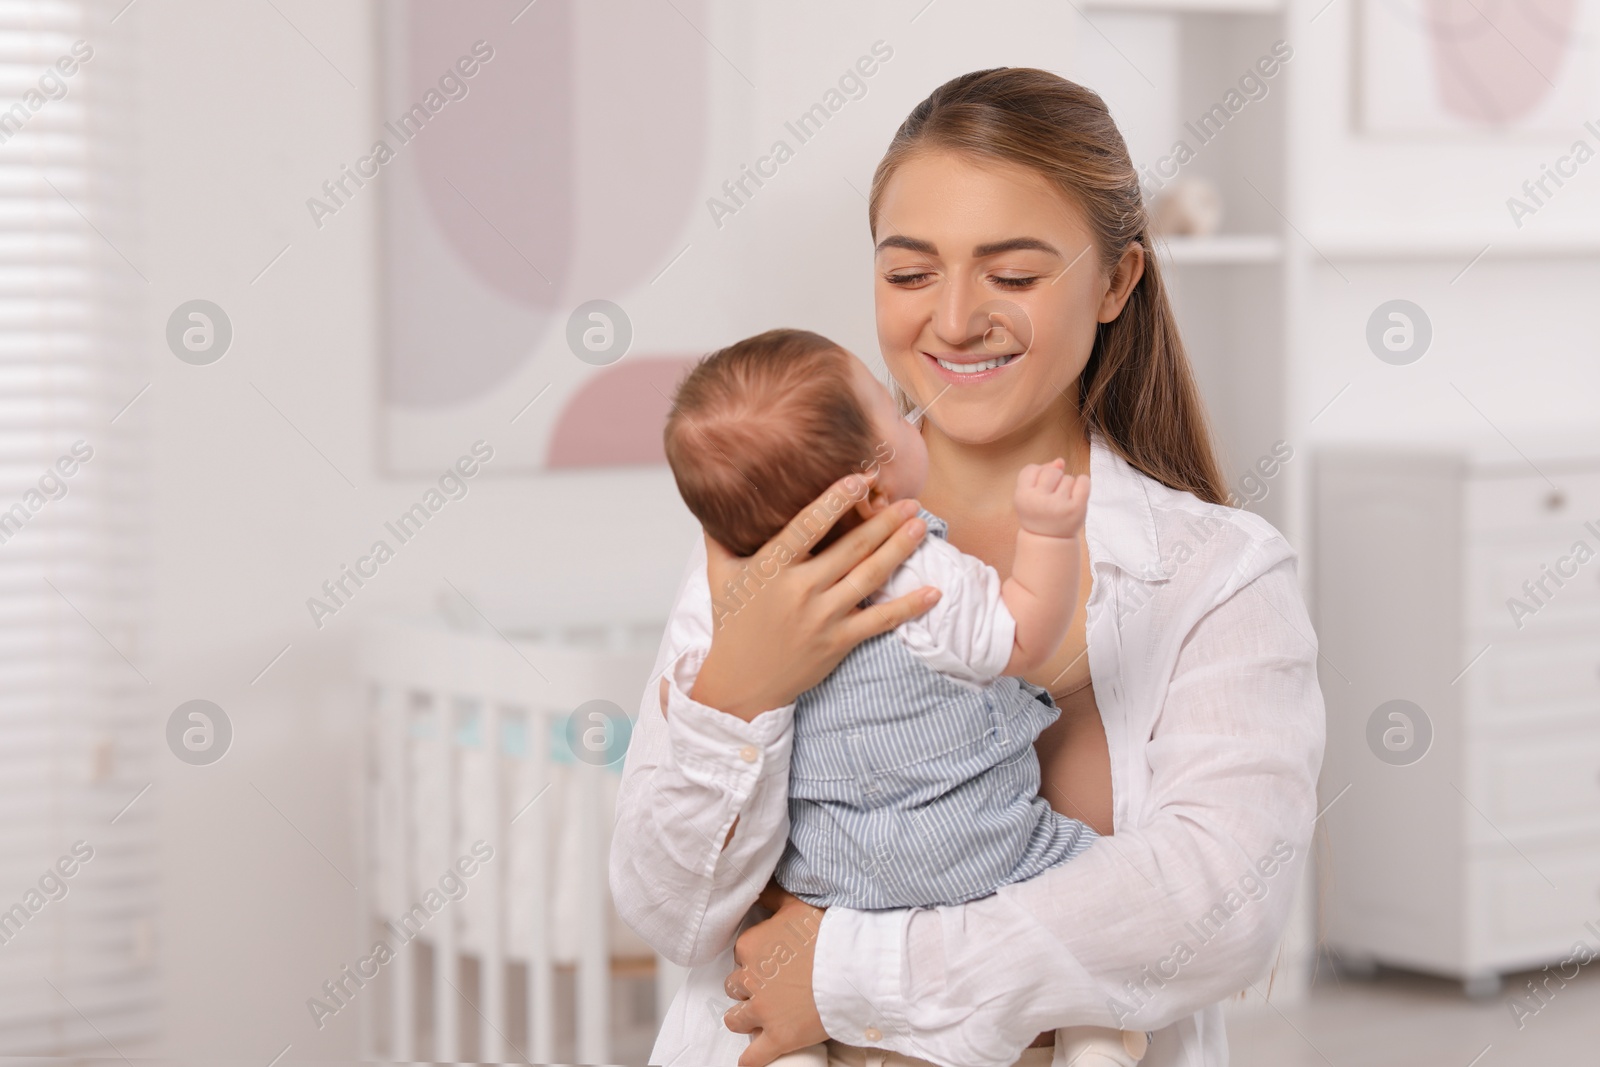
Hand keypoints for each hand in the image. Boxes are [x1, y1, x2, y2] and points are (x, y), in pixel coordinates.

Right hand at [692, 473, 940, 719]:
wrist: (741, 682)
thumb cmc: (732, 624)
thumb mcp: (719, 576)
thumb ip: (719, 536)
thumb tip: (714, 500)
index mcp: (771, 568)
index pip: (806, 526)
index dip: (835, 500)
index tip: (860, 479)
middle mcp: (799, 589)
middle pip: (850, 548)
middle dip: (884, 521)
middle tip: (910, 501)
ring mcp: (821, 617)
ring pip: (869, 576)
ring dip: (899, 549)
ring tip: (920, 527)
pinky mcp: (838, 642)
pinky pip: (880, 621)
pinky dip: (908, 606)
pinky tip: (932, 591)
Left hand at [724, 894, 828, 1065]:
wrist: (856, 966)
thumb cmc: (831, 931)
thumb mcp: (798, 903)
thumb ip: (773, 896)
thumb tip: (758, 886)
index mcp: (751, 945)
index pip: (741, 954)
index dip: (755, 958)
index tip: (769, 960)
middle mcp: (750, 978)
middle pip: (735, 987)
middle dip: (748, 988)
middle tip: (769, 986)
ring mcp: (762, 1010)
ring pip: (737, 1019)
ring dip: (743, 1018)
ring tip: (756, 1018)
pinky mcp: (778, 1037)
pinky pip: (753, 1055)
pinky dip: (751, 1059)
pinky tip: (750, 1059)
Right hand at [1014, 459, 1089, 539]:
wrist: (1049, 540)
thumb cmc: (1038, 512)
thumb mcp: (1029, 494)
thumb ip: (1041, 473)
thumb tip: (1060, 461)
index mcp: (1022, 496)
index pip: (1031, 469)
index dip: (1037, 477)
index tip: (1037, 491)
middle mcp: (1038, 501)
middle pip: (1051, 472)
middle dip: (1054, 480)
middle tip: (1051, 498)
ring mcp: (1059, 506)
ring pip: (1068, 478)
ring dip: (1067, 487)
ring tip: (1061, 503)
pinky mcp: (1076, 509)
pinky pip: (1084, 481)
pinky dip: (1083, 484)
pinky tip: (1077, 495)